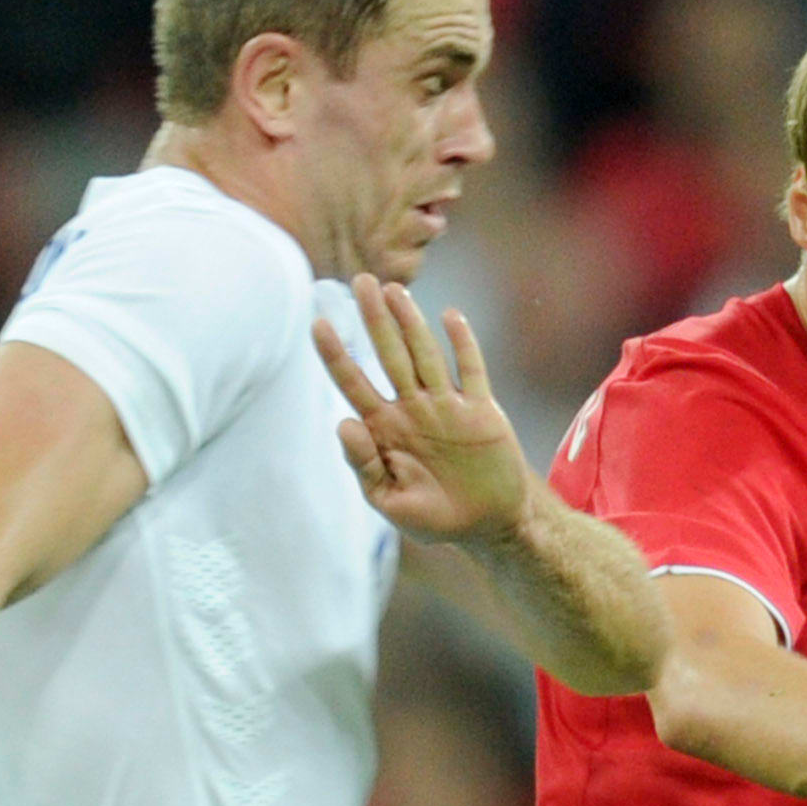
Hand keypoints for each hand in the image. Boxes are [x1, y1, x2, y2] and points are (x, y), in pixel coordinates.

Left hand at [314, 275, 529, 543]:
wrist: (489, 525)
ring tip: (395, 289)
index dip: (336, 354)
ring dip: (411, 323)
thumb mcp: (390, 502)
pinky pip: (471, 371)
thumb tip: (343, 423)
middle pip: (389, 355)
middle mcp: (412, 409)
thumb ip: (364, 465)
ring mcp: (447, 406)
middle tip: (360, 280)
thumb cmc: (435, 518)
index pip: (354, 383)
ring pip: (425, 355)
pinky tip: (450, 317)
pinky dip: (463, 344)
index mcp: (385, 429)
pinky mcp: (481, 411)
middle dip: (374, 320)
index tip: (317, 322)